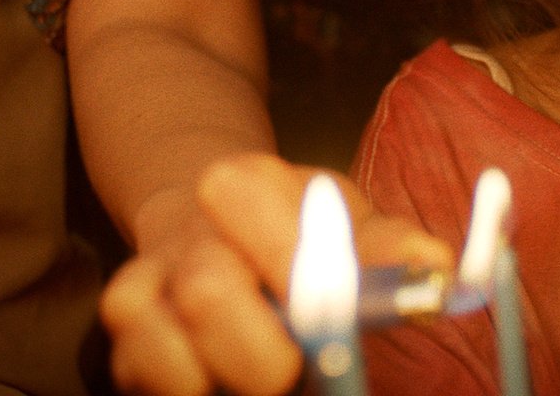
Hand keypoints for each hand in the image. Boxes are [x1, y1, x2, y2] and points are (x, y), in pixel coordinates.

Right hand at [100, 155, 454, 395]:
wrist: (209, 226)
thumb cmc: (297, 231)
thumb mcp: (352, 219)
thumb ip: (391, 243)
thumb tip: (434, 267)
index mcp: (242, 184)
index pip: (246, 207)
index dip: (290, 263)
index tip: (335, 310)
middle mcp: (184, 233)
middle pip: (205, 293)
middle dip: (260, 351)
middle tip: (294, 368)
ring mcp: (142, 287)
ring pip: (161, 349)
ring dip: (220, 377)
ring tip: (261, 374)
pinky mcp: (125, 341)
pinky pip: (141, 377)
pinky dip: (187, 387)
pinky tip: (219, 381)